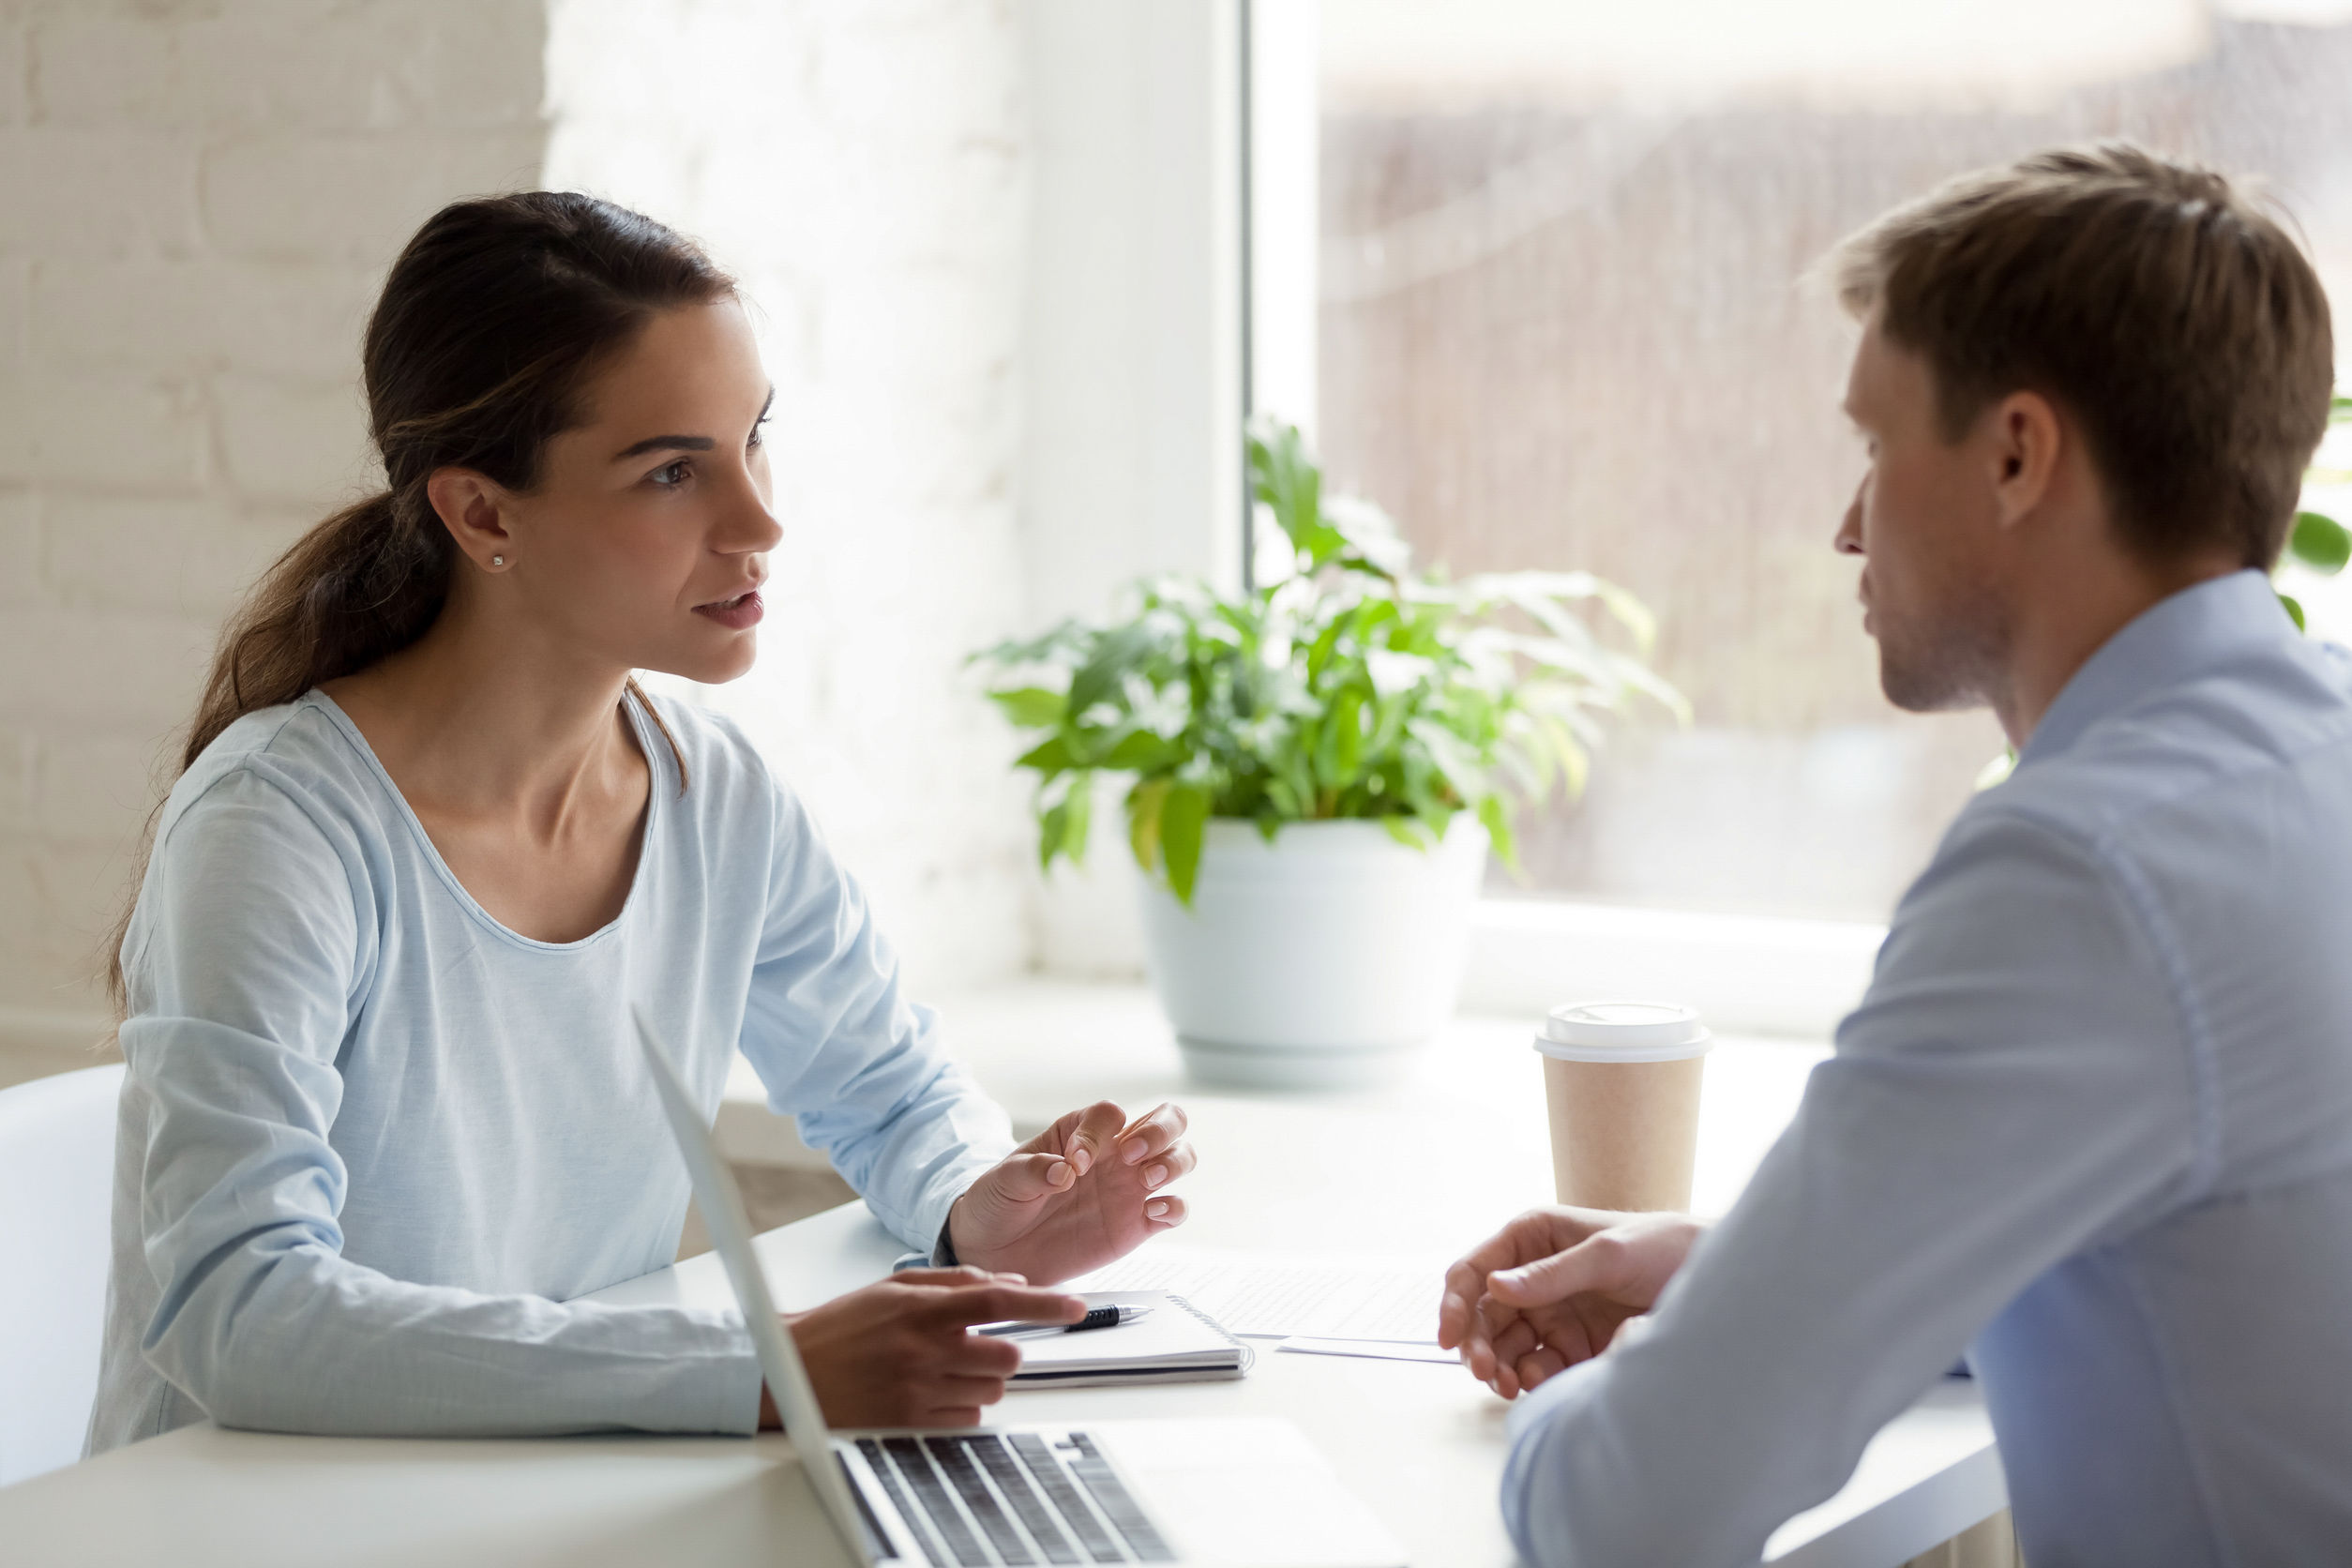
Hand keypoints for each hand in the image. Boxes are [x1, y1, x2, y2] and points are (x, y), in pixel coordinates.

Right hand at [763, 1268, 1085, 1428]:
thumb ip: (958, 1282)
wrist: (790, 1370)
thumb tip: (1015, 1285)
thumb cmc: (844, 1326)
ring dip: (978, 1382)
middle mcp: (924, 1349)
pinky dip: (959, 1409)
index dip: (1045, 1305)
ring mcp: (918, 1391)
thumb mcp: (896, 1288)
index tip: (1075, 1307)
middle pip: (1006, 1358)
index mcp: (923, 1308)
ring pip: (989, 1392)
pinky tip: (928, 1394)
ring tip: (938, 1371)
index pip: (1000, 1302)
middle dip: (1001, 1353)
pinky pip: (966, 1422)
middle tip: (973, 1348)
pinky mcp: (911, 1425)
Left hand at [948, 1101, 1193, 1284]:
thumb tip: (1063, 1170)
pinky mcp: (1137, 1225)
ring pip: (1180, 1158)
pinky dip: (1175, 1208)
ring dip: (1173, 1162)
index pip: (1109, 1114)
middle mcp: (1114, 1155)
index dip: (1098, 1132)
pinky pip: (1175, 1209)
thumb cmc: (999, 1204)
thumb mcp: (1003, 1181)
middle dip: (1160, 1130)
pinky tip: (1153, 1213)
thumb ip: (1032, 1170)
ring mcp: (1130, 1189)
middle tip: (1131, 1156)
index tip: (1075, 1163)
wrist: (996, 1252)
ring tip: (1146, 1181)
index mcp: (1080, 1133)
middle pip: (1166, 1120)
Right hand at [1436, 1206, 1703, 1398]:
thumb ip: (1552, 1274)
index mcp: (1531, 1239)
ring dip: (1499, 1367)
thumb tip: (1495, 1288)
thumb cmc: (1661, 1247)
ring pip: (1505, 1347)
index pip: (1474, 1271)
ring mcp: (1551, 1312)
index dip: (1455, 1303)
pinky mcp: (1572, 1345)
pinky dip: (1530, 1378)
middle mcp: (1532, 1276)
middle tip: (1486, 1373)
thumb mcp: (1607, 1255)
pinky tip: (1537, 1382)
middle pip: (1483, 1316)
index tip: (1448, 1337)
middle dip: (1478, 1345)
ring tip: (1510, 1386)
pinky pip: (1536, 1366)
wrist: (1712, 1279)